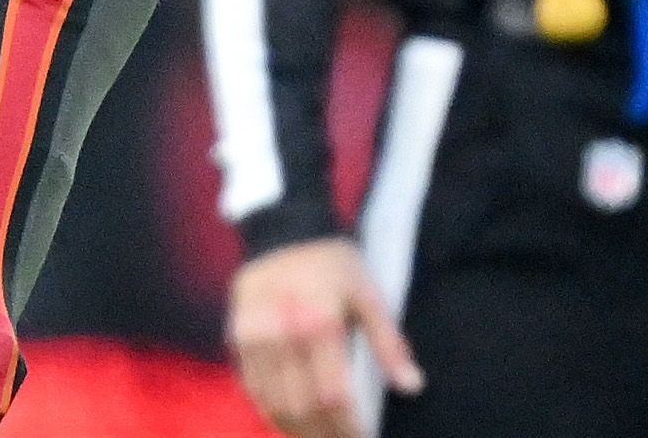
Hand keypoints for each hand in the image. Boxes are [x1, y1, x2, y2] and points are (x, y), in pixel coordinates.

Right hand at [227, 237, 419, 437]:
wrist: (283, 231)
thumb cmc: (334, 263)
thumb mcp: (369, 294)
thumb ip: (388, 343)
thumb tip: (411, 386)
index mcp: (319, 321)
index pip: (333, 395)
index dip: (348, 427)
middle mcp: (281, 333)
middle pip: (301, 406)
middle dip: (324, 435)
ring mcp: (253, 338)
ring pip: (273, 404)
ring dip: (298, 431)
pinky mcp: (236, 339)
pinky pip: (253, 389)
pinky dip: (272, 413)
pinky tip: (293, 424)